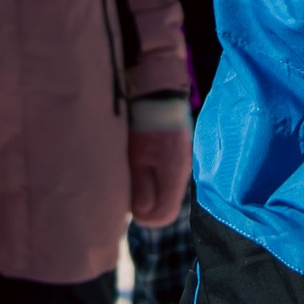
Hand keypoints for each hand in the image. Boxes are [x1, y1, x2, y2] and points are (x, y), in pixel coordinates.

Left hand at [128, 101, 192, 228]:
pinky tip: (134, 159)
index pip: (163, 215)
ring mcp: (178, 160)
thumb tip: (142, 215)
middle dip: (141, 201)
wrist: (155, 87)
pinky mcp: (172, 150)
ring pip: (160, 188)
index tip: (127, 204)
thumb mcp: (138, 156)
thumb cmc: (144, 122)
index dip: (143, 216)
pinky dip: (147, 173)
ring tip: (126, 170)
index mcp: (174, 176)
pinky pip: (160, 173)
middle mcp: (181, 171)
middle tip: (122, 185)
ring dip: (143, 186)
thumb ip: (141, 187)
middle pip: (161, 203)